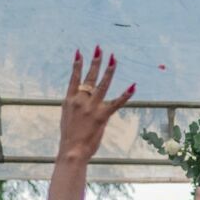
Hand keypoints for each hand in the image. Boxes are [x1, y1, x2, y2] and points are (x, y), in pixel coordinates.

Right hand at [55, 47, 134, 161]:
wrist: (71, 150)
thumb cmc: (70, 137)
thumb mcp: (67, 117)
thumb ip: (74, 106)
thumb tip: (81, 100)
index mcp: (69, 99)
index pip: (74, 78)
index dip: (77, 64)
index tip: (80, 52)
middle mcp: (80, 100)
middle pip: (89, 77)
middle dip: (95, 62)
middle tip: (99, 48)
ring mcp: (91, 107)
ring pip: (102, 85)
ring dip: (109, 70)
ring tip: (113, 59)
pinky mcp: (102, 116)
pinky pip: (116, 103)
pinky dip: (126, 95)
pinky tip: (133, 86)